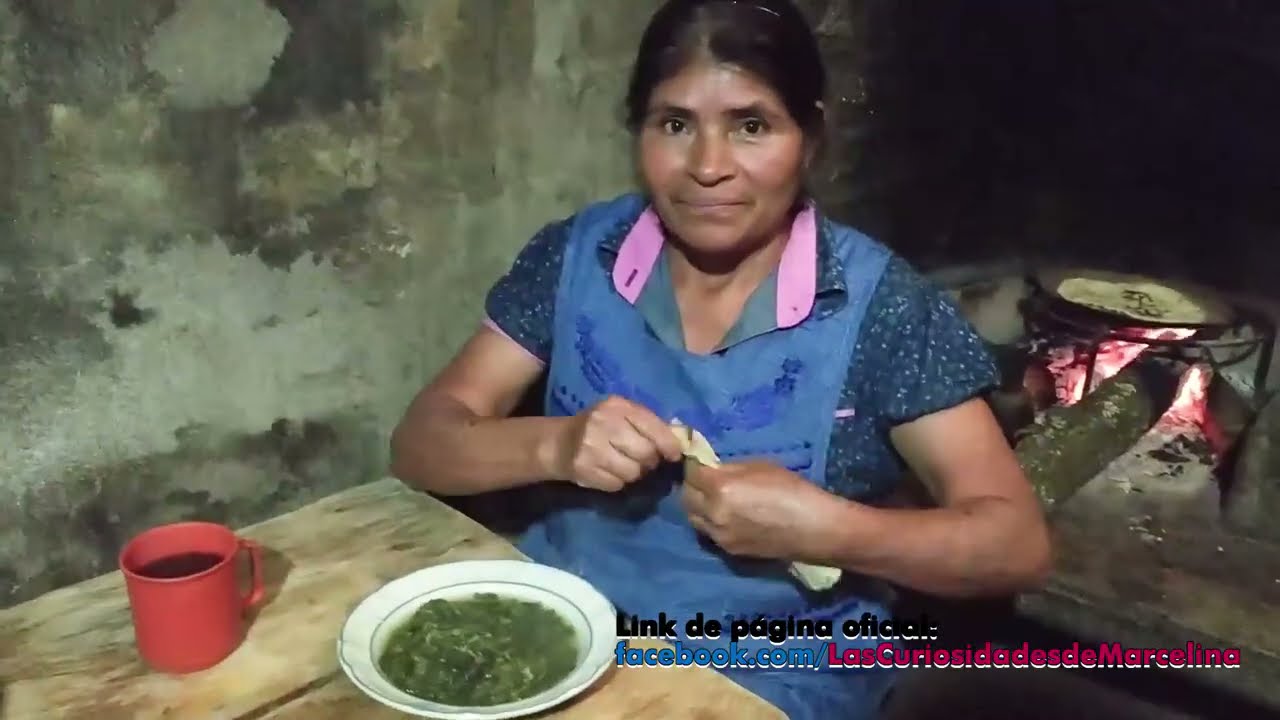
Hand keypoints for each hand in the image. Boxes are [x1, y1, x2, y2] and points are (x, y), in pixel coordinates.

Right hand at [549, 395, 683, 490]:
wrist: (559, 442)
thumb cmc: (599, 427)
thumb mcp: (622, 415)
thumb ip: (648, 424)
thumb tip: (680, 441)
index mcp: (617, 406)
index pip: (653, 427)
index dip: (669, 445)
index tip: (674, 455)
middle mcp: (603, 423)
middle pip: (646, 453)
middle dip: (650, 461)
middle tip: (645, 461)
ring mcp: (591, 447)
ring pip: (633, 472)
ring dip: (634, 474)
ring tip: (625, 465)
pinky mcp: (583, 469)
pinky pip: (616, 484)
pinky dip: (618, 482)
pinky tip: (609, 472)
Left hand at [681, 460, 836, 559]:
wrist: (814, 529)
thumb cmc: (792, 490)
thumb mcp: (760, 466)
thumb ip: (730, 468)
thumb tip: (712, 468)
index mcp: (720, 487)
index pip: (691, 473)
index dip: (694, 466)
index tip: (700, 462)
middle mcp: (713, 513)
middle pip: (686, 497)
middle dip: (692, 486)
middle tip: (705, 480)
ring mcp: (719, 535)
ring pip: (694, 518)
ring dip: (698, 506)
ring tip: (713, 499)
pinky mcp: (728, 550)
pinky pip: (709, 532)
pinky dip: (710, 522)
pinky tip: (726, 516)